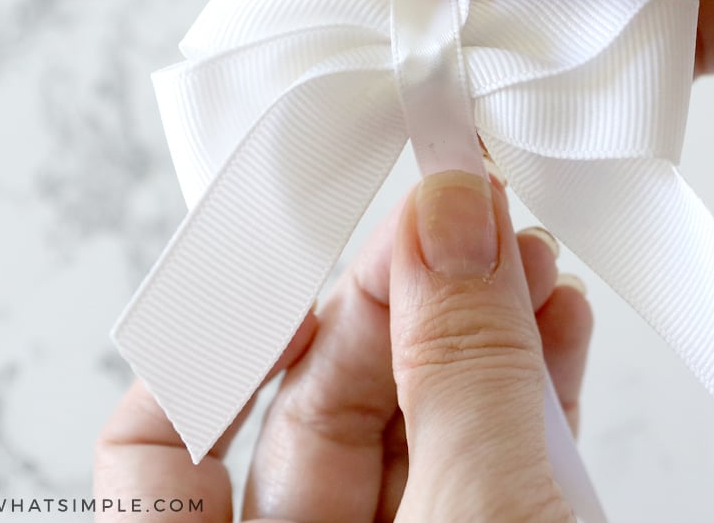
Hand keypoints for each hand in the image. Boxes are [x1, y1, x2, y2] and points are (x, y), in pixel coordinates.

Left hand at [95, 172, 589, 521]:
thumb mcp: (480, 510)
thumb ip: (461, 366)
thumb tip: (447, 222)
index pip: (155, 458)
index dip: (205, 348)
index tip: (284, 255)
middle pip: (317, 412)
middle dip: (398, 303)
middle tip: (458, 218)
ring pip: (418, 428)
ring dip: (479, 332)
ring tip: (524, 256)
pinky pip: (495, 456)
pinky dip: (530, 388)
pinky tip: (558, 321)